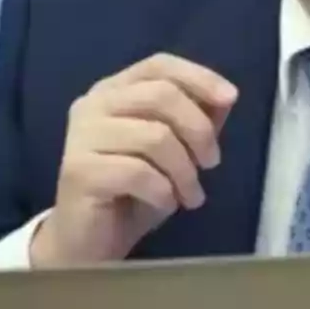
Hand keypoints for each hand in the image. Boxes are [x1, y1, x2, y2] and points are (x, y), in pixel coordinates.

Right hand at [29, 53, 237, 267]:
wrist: (91, 243)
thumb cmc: (135, 192)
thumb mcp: (176, 151)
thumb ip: (197, 120)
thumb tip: (226, 96)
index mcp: (114, 91)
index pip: (159, 65)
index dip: (198, 77)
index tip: (230, 98)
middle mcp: (92, 105)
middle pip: (161, 95)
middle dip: (199, 130)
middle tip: (212, 163)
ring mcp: (81, 136)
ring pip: (155, 136)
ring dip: (185, 171)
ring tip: (191, 195)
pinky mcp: (79, 170)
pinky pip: (138, 172)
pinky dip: (164, 192)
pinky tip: (165, 204)